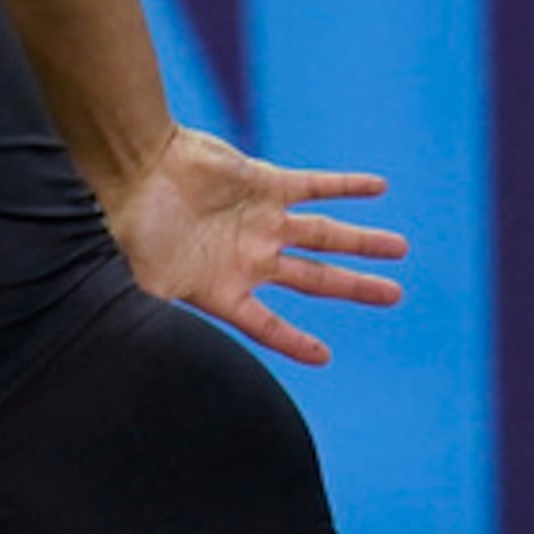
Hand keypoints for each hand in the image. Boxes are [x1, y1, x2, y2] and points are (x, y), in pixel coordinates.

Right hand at [105, 125, 407, 365]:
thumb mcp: (147, 289)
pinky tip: (379, 188)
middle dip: (356, 287)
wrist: (135, 169)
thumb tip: (174, 363)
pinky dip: (347, 187)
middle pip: (316, 277)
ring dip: (364, 241)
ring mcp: (262, 219)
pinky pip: (317, 186)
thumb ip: (166, 325)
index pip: (268, 325)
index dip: (295, 342)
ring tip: (401, 250)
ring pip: (326, 234)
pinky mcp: (267, 183)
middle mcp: (250, 257)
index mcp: (224, 290)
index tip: (324, 356)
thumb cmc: (133, 230)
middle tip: (395, 295)